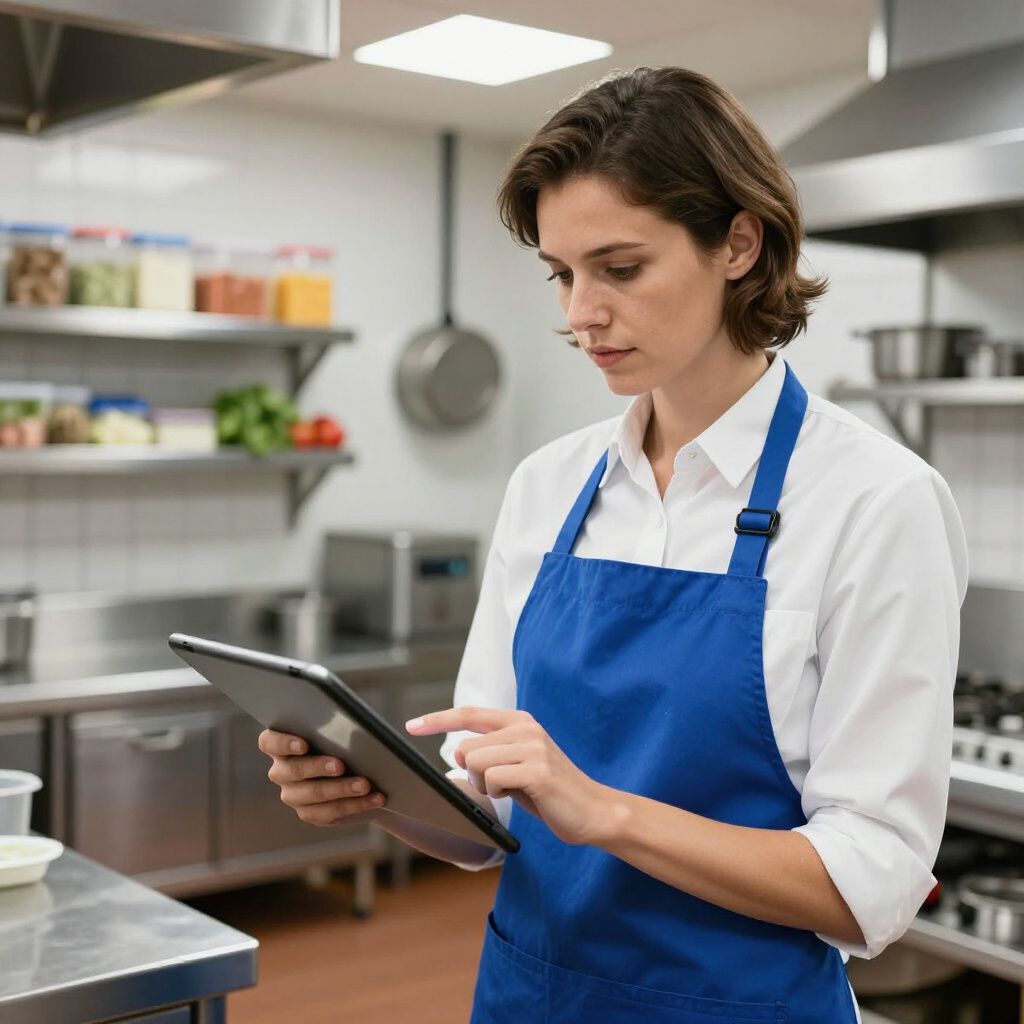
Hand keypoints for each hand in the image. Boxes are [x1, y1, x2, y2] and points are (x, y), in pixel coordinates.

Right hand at [258, 729, 385, 825]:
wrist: (361, 771)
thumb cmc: (345, 740)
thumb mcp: (340, 730)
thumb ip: (338, 725)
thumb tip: (352, 728)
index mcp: (281, 745)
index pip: (269, 742)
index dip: (283, 743)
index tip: (304, 744)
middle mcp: (282, 771)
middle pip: (293, 770)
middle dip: (318, 767)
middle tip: (340, 765)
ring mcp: (294, 795)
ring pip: (313, 794)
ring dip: (341, 789)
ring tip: (365, 784)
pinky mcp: (311, 813)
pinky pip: (329, 813)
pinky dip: (355, 805)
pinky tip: (374, 798)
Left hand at [406, 708, 607, 845]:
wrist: (592, 811)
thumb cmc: (550, 793)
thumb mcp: (517, 766)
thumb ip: (491, 754)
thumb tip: (457, 754)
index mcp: (520, 722)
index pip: (469, 714)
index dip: (438, 719)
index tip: (411, 725)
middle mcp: (525, 728)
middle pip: (467, 746)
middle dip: (472, 773)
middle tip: (498, 785)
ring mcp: (533, 747)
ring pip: (476, 762)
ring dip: (485, 784)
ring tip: (511, 790)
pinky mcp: (537, 769)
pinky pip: (492, 778)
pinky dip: (497, 792)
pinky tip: (520, 795)